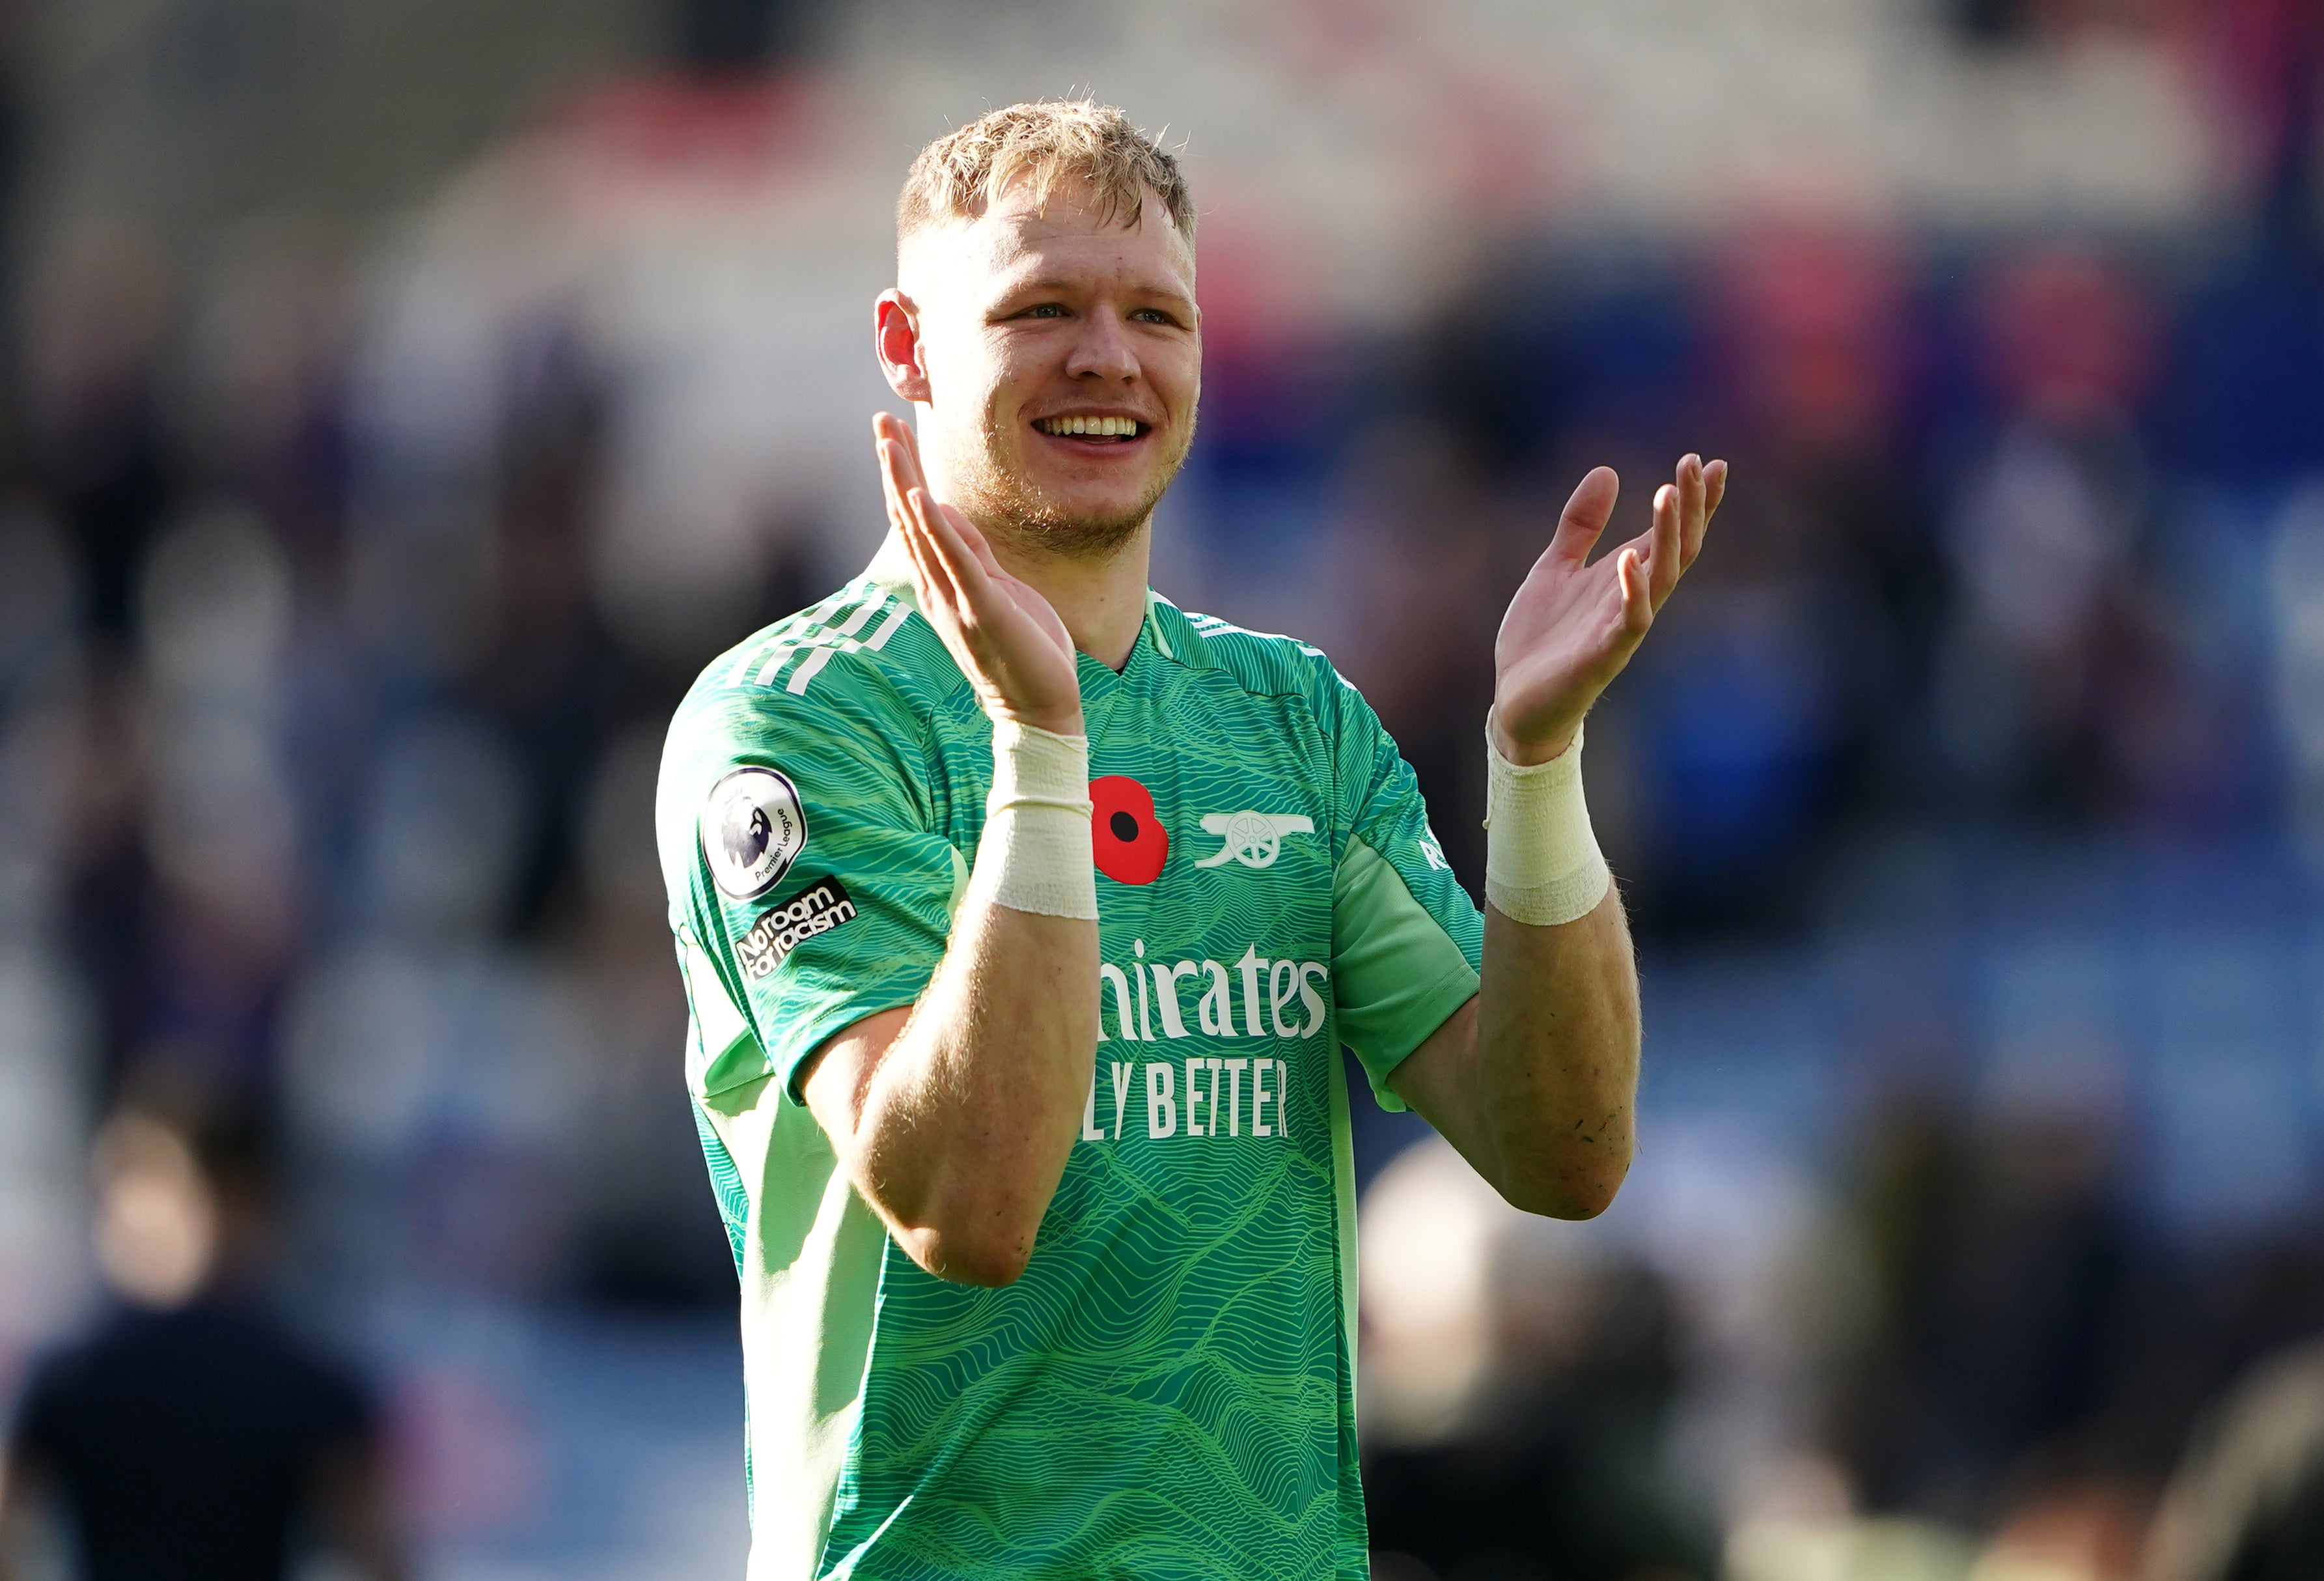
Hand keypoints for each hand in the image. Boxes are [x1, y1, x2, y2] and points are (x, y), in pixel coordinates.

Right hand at [875, 412, 1084, 735]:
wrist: (1038, 713)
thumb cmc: (1024, 654)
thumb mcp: (998, 591)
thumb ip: (974, 556)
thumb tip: (949, 515)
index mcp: (943, 584)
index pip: (916, 520)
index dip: (903, 475)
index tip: (892, 433)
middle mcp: (939, 589)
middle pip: (908, 516)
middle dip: (895, 465)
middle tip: (879, 418)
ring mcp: (957, 599)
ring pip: (922, 531)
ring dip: (904, 481)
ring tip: (889, 439)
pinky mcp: (982, 609)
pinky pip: (955, 562)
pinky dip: (935, 528)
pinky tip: (921, 495)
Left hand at [1491, 454, 1726, 764]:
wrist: (1516, 702)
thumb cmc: (1541, 639)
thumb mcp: (1555, 567)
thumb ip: (1581, 525)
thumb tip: (1608, 471)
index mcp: (1624, 576)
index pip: (1670, 533)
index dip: (1693, 501)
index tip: (1710, 462)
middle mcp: (1633, 598)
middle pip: (1676, 548)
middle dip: (1689, 507)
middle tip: (1694, 463)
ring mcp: (1621, 627)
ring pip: (1661, 578)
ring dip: (1667, 536)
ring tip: (1668, 493)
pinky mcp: (1603, 655)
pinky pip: (1630, 621)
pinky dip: (1633, 590)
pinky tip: (1630, 558)